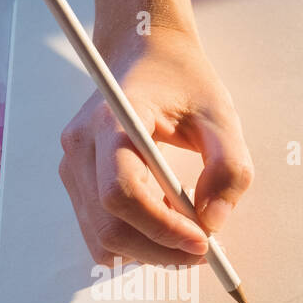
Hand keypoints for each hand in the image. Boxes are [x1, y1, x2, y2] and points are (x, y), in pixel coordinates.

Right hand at [58, 25, 254, 266]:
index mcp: (112, 121)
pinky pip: (100, 232)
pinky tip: (164, 218)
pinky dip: (136, 240)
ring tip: (185, 225)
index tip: (203, 241)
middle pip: (109, 228)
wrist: (143, 53)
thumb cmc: (181, 79)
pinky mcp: (78, 183)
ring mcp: (73, 168)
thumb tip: (213, 222)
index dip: (162, 227)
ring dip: (149, 248)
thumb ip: (228, 167)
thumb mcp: (221, 114)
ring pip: (102, 239)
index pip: (122, 193)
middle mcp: (80, 148)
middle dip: (160, 250)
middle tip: (204, 249)